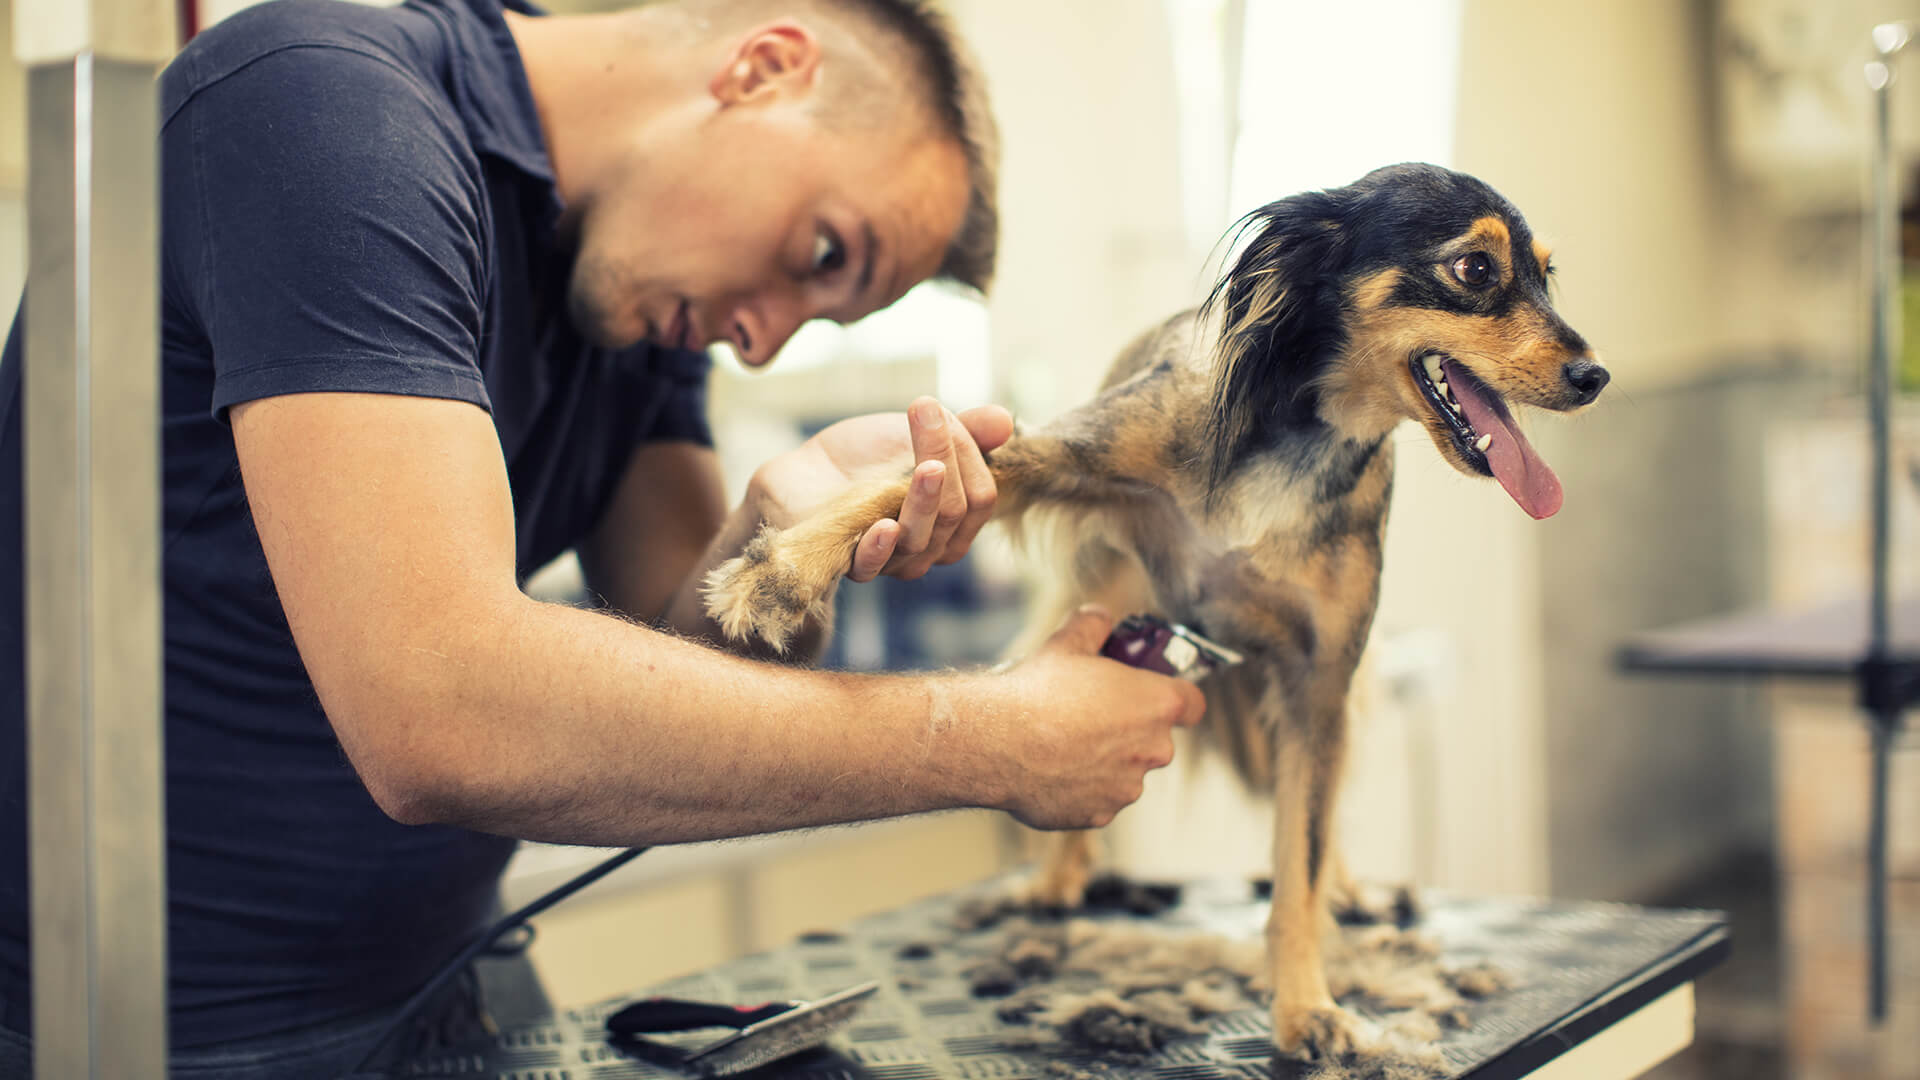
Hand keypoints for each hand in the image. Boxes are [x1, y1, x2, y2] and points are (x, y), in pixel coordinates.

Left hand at [749, 397, 1013, 581]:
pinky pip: (873, 567)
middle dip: (947, 462)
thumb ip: (965, 430)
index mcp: (953, 516)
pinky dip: (880, 547)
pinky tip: (884, 525)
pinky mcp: (849, 560)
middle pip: (954, 514)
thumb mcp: (920, 433)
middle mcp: (929, 542)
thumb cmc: (868, 455)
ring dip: (925, 500)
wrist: (806, 471)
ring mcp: (891, 555)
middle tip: (927, 414)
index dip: (967, 458)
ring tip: (926, 465)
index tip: (932, 408)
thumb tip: (1006, 422)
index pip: (980, 499)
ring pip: (922, 540)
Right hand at [984, 606, 1206, 829]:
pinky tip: (1050, 770)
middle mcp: (1153, 750)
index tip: (1155, 696)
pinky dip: (1081, 789)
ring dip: (1104, 761)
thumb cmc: (1038, 691)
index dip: (1177, 698)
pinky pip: (1097, 799)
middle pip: (1155, 739)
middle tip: (1090, 716)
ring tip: (1062, 745)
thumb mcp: (1067, 641)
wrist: (998, 742)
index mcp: (1157, 704)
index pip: (1193, 704)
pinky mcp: (1100, 815)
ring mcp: (1127, 787)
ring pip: (1125, 772)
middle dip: (1129, 731)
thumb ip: (1093, 624)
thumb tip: (1100, 617)